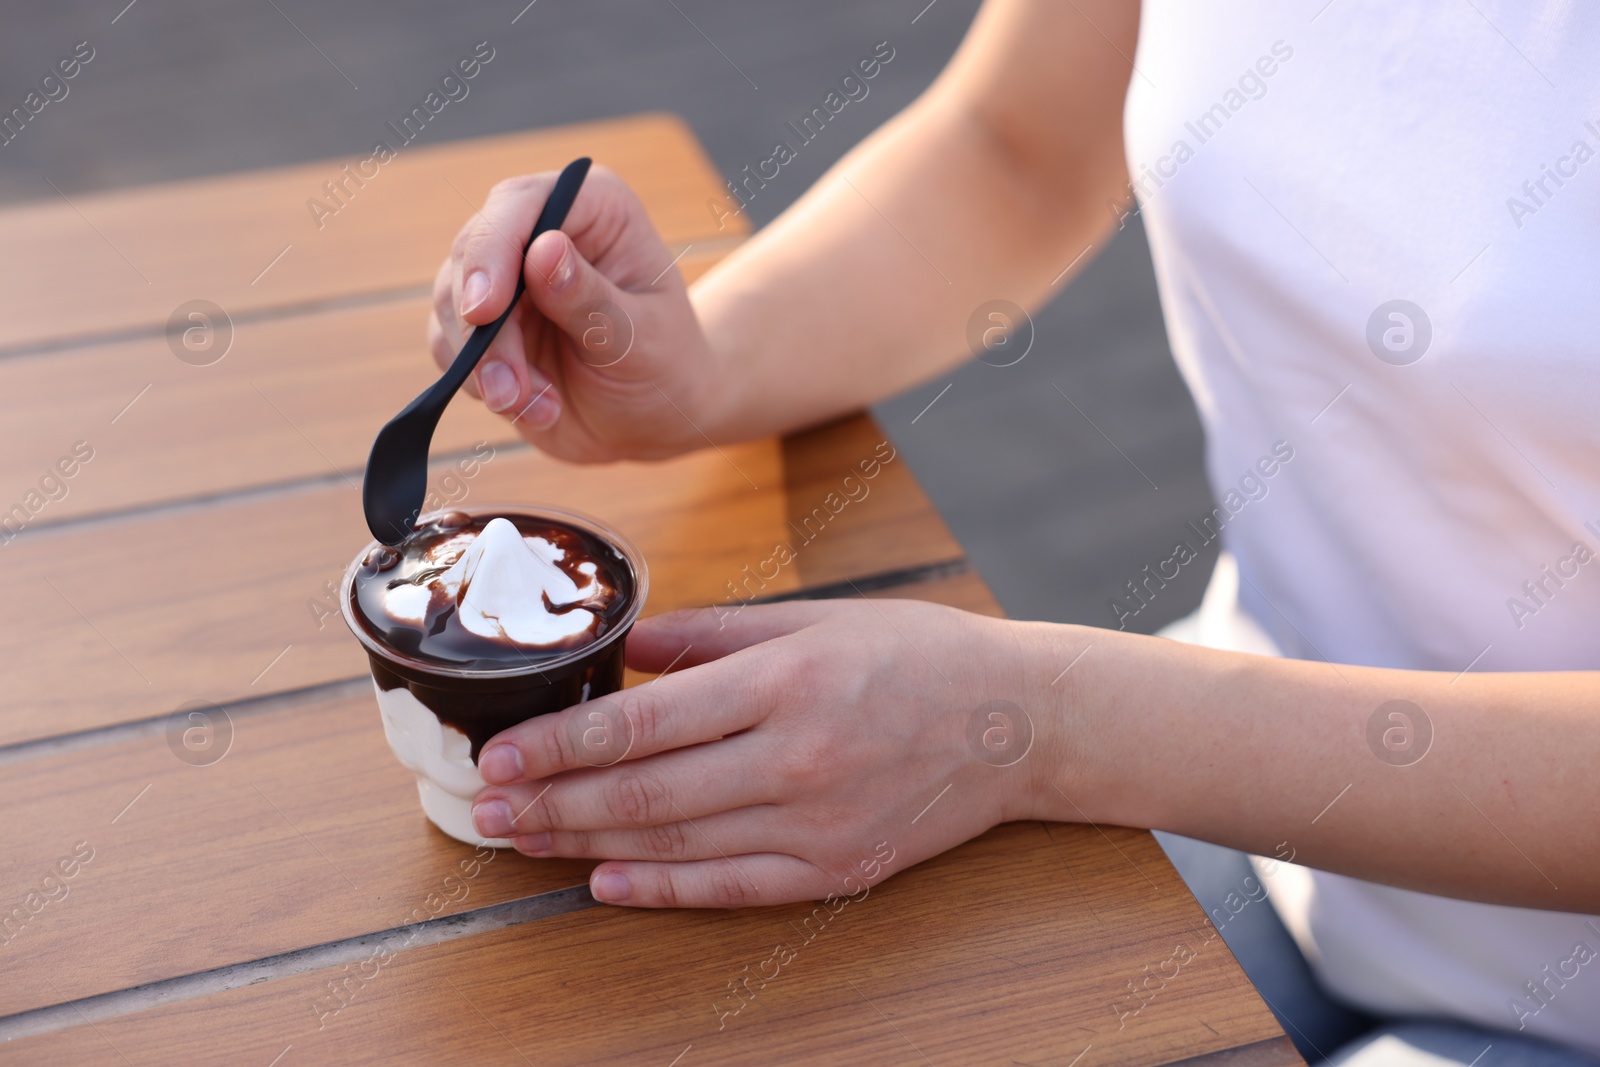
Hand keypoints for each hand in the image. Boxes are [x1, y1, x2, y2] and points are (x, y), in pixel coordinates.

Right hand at [428, 165, 723, 462]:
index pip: (522, 202)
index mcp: (593, 207)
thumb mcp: (641, 337)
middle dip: (483, 329)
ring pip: (454, 302)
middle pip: (474, 252)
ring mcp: (507, 277)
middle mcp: (542, 229)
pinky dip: (479, 382)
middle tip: (508, 389)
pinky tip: (531, 408)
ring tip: (533, 405)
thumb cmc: (665, 365)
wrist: (654, 419)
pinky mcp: (484, 325)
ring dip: (482, 364)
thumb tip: (542, 249)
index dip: (493, 249)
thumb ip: (590, 298)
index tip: (485, 309)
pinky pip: (450, 344)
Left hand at [468, 600, 1042, 907]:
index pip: (646, 722)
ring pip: (677, 841)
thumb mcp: (817, 619)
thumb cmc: (918, 656)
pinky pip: (732, 886)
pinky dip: (663, 888)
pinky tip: (608, 882)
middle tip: (487, 808)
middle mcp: (797, 756)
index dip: (562, 743)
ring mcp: (818, 821)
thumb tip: (631, 646)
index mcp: (787, 680)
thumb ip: (715, 635)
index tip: (502, 754)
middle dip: (554, 800)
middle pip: (645, 790)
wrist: (1018, 722)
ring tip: (528, 839)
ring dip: (588, 844)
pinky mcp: (837, 868)